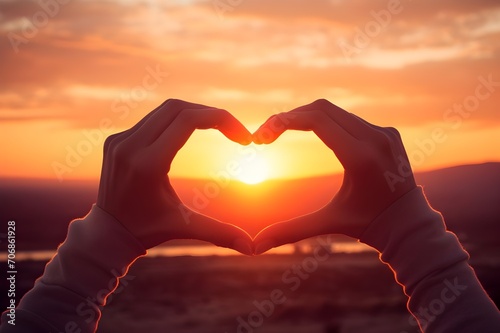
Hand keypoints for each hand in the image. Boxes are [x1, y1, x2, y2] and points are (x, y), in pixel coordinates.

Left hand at [96, 99, 253, 253]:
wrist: (107, 233)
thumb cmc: (148, 230)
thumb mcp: (184, 227)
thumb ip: (218, 233)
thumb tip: (251, 248)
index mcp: (148, 164)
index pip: (188, 120)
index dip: (221, 119)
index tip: (242, 136)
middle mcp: (130, 145)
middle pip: (178, 108)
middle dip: (211, 114)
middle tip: (234, 131)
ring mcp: (120, 140)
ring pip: (164, 110)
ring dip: (194, 115)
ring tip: (218, 129)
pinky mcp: (116, 139)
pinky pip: (151, 119)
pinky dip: (176, 120)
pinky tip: (191, 133)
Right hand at [252, 99, 416, 253]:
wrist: (409, 224)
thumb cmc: (368, 225)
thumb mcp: (329, 222)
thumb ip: (292, 230)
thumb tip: (257, 246)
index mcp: (361, 158)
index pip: (316, 120)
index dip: (284, 121)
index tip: (264, 134)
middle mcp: (375, 138)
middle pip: (322, 109)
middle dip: (290, 117)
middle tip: (268, 133)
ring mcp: (385, 133)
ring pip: (336, 112)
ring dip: (307, 118)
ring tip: (283, 131)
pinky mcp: (388, 133)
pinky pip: (351, 119)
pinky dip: (327, 122)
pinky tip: (311, 134)